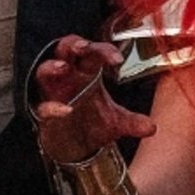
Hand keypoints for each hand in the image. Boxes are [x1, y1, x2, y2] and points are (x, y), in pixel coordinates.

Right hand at [33, 35, 154, 161]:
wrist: (77, 149)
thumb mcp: (117, 122)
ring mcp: (54, 94)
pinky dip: (52, 107)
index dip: (103, 51)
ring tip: (62, 67)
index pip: (93, 52)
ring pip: (44, 71)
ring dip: (52, 67)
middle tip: (83, 47)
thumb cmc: (94, 124)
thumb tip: (152, 127)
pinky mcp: (44, 114)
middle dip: (73, 45)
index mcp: (87, 72)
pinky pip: (43, 107)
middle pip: (65, 50)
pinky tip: (65, 110)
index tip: (117, 59)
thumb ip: (133, 122)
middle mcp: (68, 78)